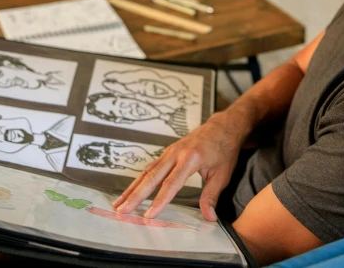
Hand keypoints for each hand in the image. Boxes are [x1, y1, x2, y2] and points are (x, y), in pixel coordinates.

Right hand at [111, 109, 250, 220]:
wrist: (223, 127)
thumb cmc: (224, 149)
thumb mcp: (222, 174)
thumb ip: (212, 196)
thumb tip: (209, 217)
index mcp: (191, 158)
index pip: (171, 184)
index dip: (159, 201)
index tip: (148, 215)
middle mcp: (176, 153)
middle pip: (151, 177)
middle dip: (135, 195)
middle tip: (121, 210)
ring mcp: (170, 151)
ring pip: (147, 171)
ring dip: (132, 188)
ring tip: (118, 204)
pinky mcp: (168, 153)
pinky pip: (150, 167)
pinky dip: (139, 180)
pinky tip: (131, 191)